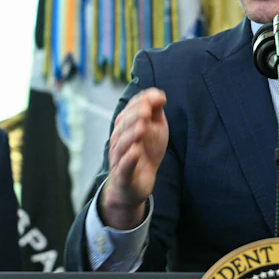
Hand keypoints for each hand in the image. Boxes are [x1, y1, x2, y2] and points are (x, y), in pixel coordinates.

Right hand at [100, 88, 167, 228]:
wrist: (136, 184)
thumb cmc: (145, 153)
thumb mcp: (155, 130)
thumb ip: (155, 112)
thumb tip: (160, 94)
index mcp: (125, 126)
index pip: (130, 110)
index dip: (142, 102)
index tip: (158, 96)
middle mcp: (119, 140)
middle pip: (124, 125)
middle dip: (135, 116)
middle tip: (147, 110)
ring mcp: (119, 158)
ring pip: (123, 144)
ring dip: (132, 134)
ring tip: (143, 127)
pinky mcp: (123, 175)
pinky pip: (124, 166)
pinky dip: (129, 158)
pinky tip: (136, 152)